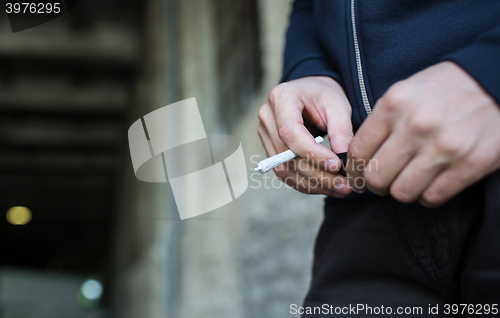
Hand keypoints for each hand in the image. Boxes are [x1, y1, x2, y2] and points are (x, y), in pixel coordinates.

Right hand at [258, 76, 352, 197]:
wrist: (312, 93)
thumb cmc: (325, 94)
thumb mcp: (338, 105)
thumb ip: (341, 130)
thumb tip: (344, 158)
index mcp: (281, 98)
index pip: (290, 132)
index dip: (312, 153)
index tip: (336, 166)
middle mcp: (268, 117)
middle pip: (286, 155)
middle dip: (317, 174)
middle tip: (345, 185)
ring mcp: (266, 135)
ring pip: (285, 169)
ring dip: (313, 184)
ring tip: (340, 189)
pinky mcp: (271, 150)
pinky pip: (285, 173)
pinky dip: (306, 183)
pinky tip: (327, 187)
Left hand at [346, 61, 499, 206]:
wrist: (497, 80)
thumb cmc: (447, 88)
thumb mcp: (407, 91)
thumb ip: (382, 121)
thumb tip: (359, 155)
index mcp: (394, 104)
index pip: (358, 151)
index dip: (355, 168)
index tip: (360, 173)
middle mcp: (415, 126)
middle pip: (376, 177)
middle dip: (376, 184)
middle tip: (385, 181)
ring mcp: (443, 146)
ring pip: (402, 193)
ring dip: (403, 191)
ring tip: (411, 180)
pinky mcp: (470, 164)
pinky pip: (433, 197)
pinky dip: (428, 196)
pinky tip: (432, 183)